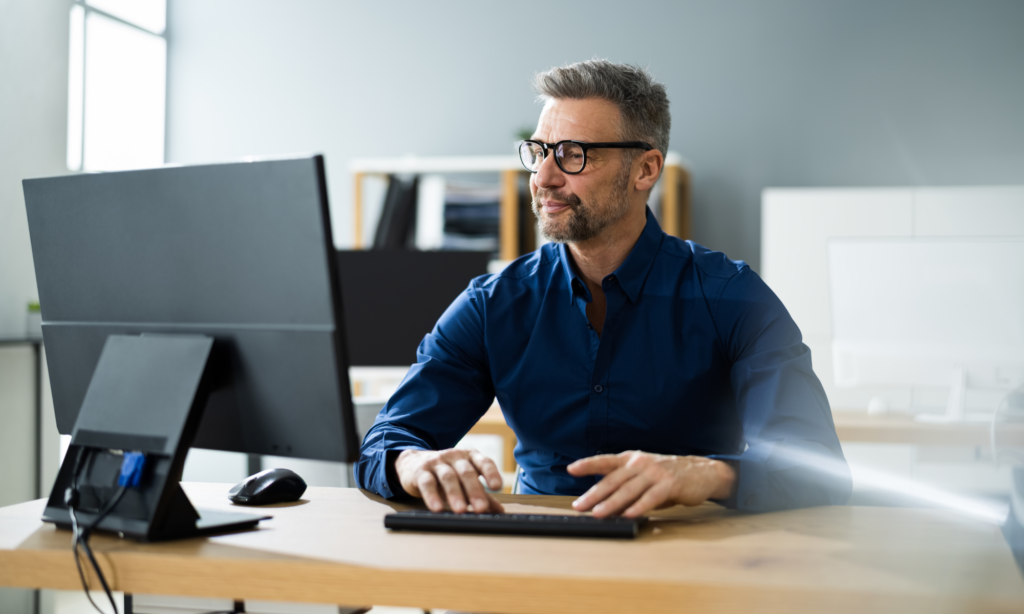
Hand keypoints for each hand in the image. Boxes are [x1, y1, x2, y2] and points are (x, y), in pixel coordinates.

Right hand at [394, 448, 503, 513]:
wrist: (414, 463)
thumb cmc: (446, 472)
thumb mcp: (464, 480)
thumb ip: (482, 493)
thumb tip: (499, 510)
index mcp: (469, 457)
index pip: (483, 462)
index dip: (491, 473)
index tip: (497, 486)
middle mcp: (455, 456)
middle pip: (466, 472)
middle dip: (474, 490)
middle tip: (481, 508)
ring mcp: (437, 462)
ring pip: (448, 477)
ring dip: (455, 494)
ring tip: (460, 510)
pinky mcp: (420, 471)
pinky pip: (427, 483)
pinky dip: (432, 496)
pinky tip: (437, 507)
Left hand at [568, 451, 735, 517]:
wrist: (701, 472)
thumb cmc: (667, 475)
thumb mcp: (643, 475)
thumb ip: (625, 486)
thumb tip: (603, 504)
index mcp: (632, 459)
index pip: (605, 461)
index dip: (588, 464)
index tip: (571, 468)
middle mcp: (640, 463)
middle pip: (613, 480)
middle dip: (594, 494)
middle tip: (580, 506)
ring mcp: (655, 473)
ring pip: (628, 489)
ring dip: (612, 503)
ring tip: (598, 514)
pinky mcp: (669, 484)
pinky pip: (650, 497)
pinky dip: (638, 506)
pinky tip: (629, 515)